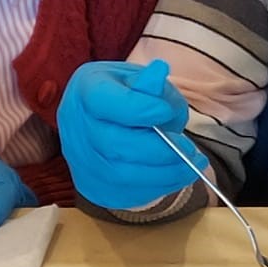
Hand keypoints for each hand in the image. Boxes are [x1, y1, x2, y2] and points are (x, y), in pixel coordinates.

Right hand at [56, 59, 205, 208]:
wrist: (110, 123)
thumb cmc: (130, 96)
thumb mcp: (141, 80)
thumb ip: (151, 84)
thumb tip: (158, 73)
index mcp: (86, 89)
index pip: (104, 101)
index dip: (138, 109)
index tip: (166, 112)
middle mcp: (75, 126)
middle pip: (112, 144)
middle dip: (157, 149)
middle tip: (189, 148)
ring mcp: (80, 159)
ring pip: (120, 174)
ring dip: (163, 173)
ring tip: (192, 164)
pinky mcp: (92, 185)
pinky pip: (125, 193)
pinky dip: (158, 188)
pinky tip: (178, 175)